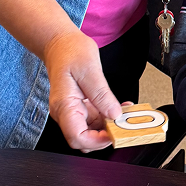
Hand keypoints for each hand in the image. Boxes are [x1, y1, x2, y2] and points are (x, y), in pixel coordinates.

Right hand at [43, 30, 123, 151]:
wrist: (61, 44)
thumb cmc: (69, 52)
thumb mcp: (90, 69)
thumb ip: (101, 94)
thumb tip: (114, 114)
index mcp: (64, 105)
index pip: (77, 137)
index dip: (97, 141)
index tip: (114, 133)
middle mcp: (65, 112)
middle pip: (84, 140)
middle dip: (105, 136)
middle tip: (123, 124)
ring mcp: (73, 111)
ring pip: (92, 132)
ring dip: (109, 127)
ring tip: (124, 113)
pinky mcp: (81, 108)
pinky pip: (95, 121)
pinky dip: (108, 118)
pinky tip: (119, 108)